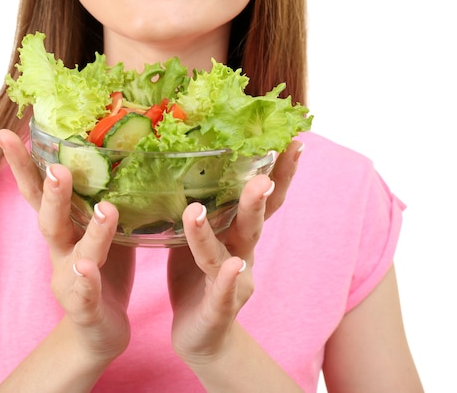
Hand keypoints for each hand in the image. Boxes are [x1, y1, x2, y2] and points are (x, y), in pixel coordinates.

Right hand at [0, 129, 134, 361]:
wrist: (97, 332)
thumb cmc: (101, 271)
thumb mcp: (102, 230)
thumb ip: (103, 197)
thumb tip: (121, 153)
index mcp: (64, 229)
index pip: (39, 192)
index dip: (22, 165)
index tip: (5, 134)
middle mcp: (60, 252)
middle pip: (49, 219)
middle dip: (50, 193)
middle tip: (55, 167)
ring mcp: (70, 281)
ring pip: (76, 255)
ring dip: (91, 231)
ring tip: (106, 209)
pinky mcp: (86, 308)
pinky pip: (85, 296)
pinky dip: (86, 283)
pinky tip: (86, 271)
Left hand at [167, 140, 303, 363]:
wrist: (200, 336)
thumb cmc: (197, 279)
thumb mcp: (195, 238)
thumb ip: (198, 208)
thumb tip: (182, 165)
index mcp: (235, 235)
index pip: (260, 199)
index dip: (278, 171)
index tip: (294, 139)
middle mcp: (243, 254)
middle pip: (257, 217)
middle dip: (269, 186)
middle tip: (282, 153)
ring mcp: (234, 281)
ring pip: (239, 245)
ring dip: (249, 215)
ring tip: (255, 186)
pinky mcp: (219, 308)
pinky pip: (224, 292)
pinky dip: (230, 279)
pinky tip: (236, 265)